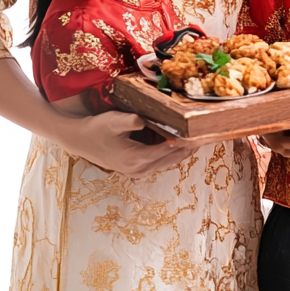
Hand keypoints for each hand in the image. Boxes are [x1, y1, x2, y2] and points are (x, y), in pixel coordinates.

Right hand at [59, 111, 196, 176]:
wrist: (81, 140)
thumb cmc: (97, 128)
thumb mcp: (112, 121)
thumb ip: (129, 121)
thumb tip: (143, 119)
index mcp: (136, 159)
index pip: (169, 151)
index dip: (186, 141)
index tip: (201, 131)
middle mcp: (140, 169)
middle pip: (174, 158)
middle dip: (191, 146)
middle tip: (208, 132)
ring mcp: (139, 171)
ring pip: (170, 161)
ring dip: (184, 149)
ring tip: (200, 134)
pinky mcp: (138, 168)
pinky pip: (162, 160)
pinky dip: (173, 151)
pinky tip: (182, 138)